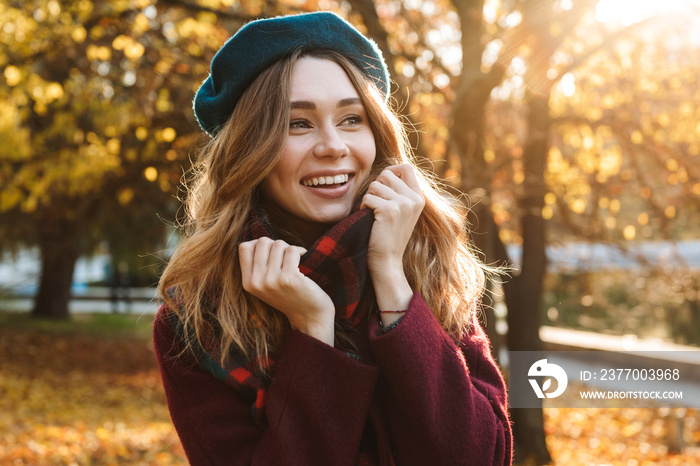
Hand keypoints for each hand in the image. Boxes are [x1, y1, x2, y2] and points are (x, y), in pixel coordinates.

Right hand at [239, 238, 334, 344]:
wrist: (310, 317)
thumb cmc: (291, 296)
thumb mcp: (266, 285)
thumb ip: (258, 266)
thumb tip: (259, 240)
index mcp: (248, 283)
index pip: (244, 247)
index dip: (259, 244)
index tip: (272, 253)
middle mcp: (256, 282)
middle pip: (262, 242)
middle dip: (277, 244)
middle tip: (287, 256)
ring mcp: (271, 280)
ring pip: (278, 244)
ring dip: (290, 248)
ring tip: (296, 261)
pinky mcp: (288, 278)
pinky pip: (292, 250)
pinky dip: (301, 251)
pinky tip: (304, 261)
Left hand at [360, 164, 424, 321]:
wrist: (388, 262)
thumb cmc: (388, 237)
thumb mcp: (401, 212)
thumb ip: (398, 192)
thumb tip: (386, 171)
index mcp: (418, 198)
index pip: (406, 167)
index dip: (391, 171)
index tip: (382, 185)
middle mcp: (414, 199)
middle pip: (387, 173)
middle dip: (376, 186)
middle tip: (374, 204)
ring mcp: (403, 204)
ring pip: (376, 185)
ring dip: (368, 197)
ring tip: (372, 213)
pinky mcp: (390, 210)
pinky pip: (368, 197)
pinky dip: (363, 206)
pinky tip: (368, 218)